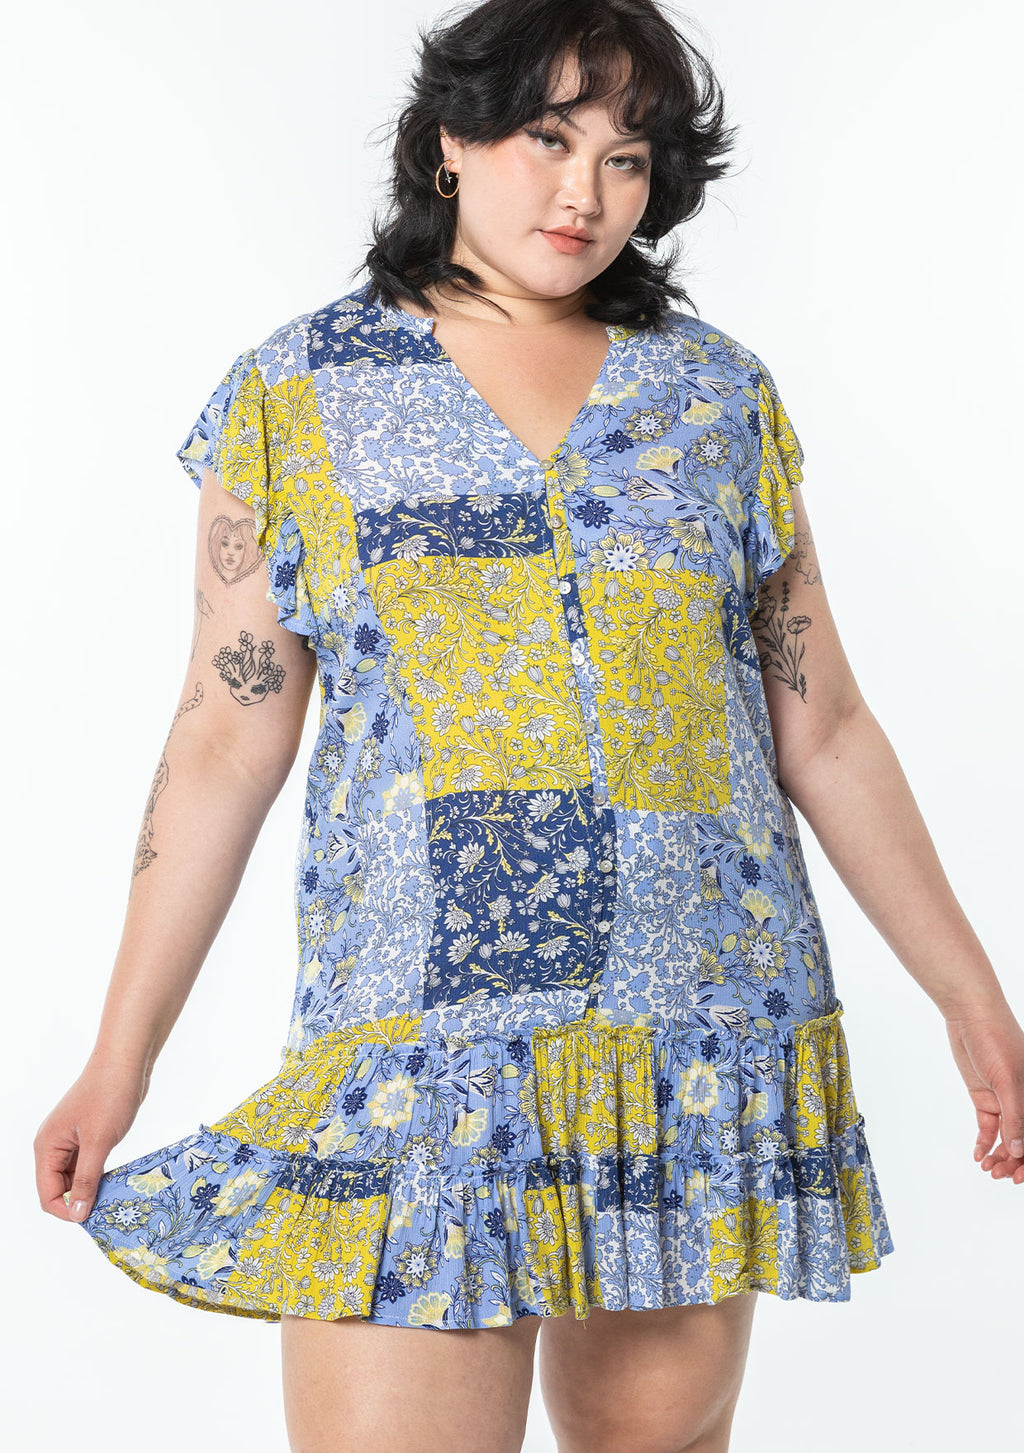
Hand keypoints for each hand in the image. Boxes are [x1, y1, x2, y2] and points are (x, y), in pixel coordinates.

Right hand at [33, 1055, 150, 1222]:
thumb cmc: (109, 1095)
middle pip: (58, 1188)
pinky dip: (98, 1174)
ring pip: (74, 1177)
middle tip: (105, 1209)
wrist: (126, 1062)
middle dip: (79, 1201)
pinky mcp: (88, 1134)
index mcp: (47, 1147)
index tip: (92, 1217)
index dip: (66, 1210)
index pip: (47, 1194)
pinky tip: (114, 1181)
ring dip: (90, 1188)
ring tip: (112, 1197)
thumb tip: (77, 1214)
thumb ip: (86, 1180)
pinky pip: (87, 1164)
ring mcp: (71, 1140)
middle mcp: (54, 1145)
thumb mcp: (98, 1142)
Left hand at [944, 1006, 1023, 1184]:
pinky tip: (979, 1155)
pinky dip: (985, 1142)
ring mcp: (1004, 1099)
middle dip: (1014, 1162)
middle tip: (998, 1175)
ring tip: (987, 1169)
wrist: (970, 1015)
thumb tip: (1020, 1150)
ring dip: (998, 1155)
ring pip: (1006, 1137)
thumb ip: (1015, 1116)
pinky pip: (988, 1126)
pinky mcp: (985, 1096)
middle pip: (1023, 1140)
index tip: (1018, 1178)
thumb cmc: (997, 1039)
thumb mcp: (1008, 1080)